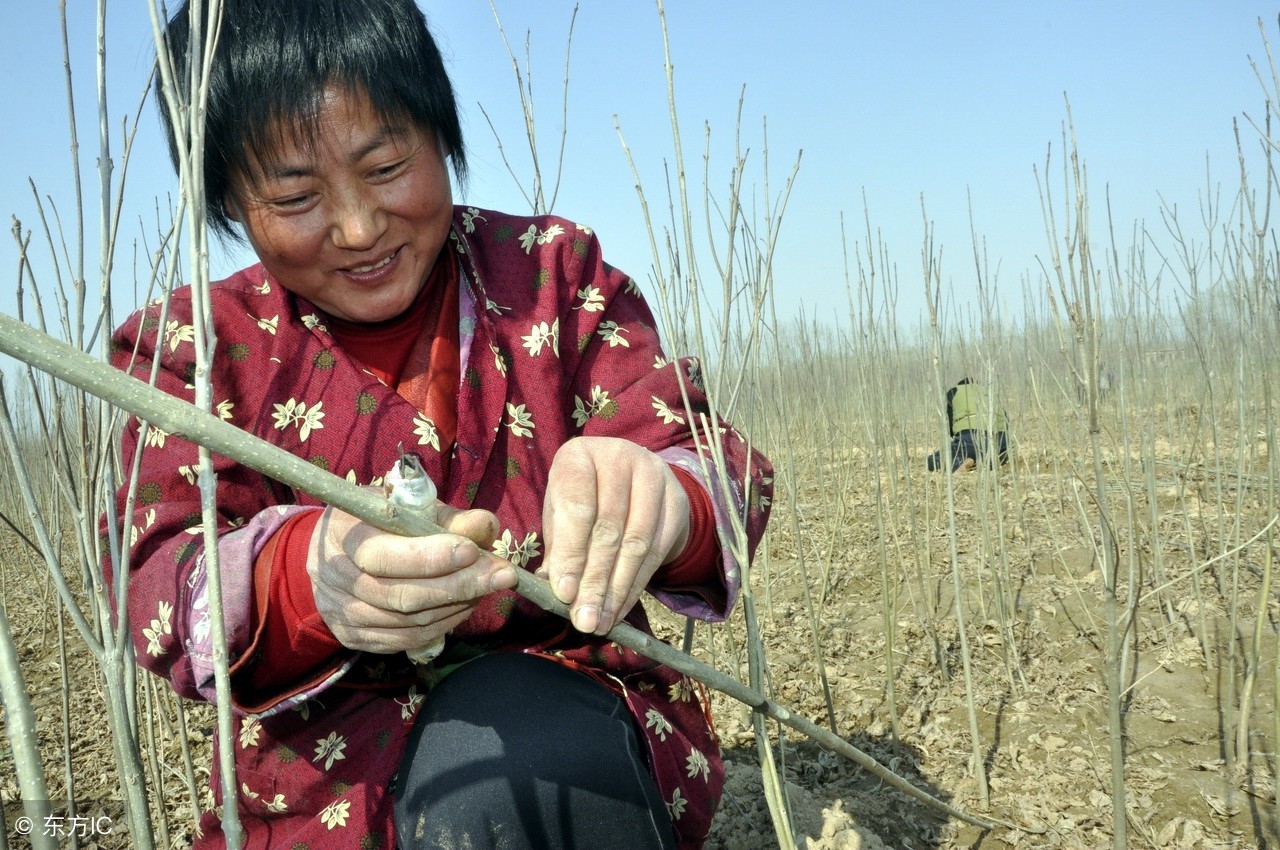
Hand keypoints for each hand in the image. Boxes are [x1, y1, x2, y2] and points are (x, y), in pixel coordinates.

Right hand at [308, 503, 517, 653]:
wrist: (334, 553)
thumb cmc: (381, 523)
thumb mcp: (409, 509)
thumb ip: (447, 517)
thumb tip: (485, 525)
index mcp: (344, 535)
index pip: (385, 556)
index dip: (431, 557)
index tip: (473, 550)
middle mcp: (336, 579)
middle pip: (402, 596)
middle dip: (460, 585)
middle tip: (504, 574)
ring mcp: (342, 614)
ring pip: (411, 622)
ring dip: (458, 605)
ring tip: (487, 585)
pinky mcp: (355, 639)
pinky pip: (409, 639)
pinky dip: (444, 623)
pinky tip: (464, 604)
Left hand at [540, 437, 690, 635]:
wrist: (633, 478)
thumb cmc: (585, 496)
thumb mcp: (562, 512)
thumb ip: (558, 545)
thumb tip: (552, 587)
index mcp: (579, 456)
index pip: (577, 508)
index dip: (571, 553)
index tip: (564, 594)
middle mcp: (619, 458)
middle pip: (608, 529)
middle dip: (594, 581)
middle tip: (584, 620)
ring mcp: (653, 476)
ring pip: (636, 544)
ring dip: (617, 590)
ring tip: (601, 622)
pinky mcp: (677, 500)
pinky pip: (658, 551)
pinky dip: (636, 586)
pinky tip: (621, 609)